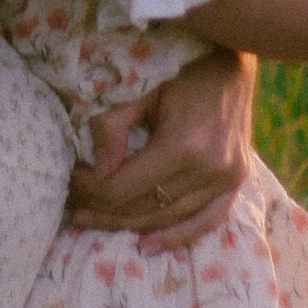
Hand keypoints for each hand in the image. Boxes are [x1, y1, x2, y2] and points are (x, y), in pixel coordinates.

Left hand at [65, 46, 256, 253]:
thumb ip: (115, 129)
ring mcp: (227, 179)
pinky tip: (147, 246)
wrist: (231, 62)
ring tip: (97, 223)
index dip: (91, 190)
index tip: (71, 181)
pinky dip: (177, 237)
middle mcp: (209, 169)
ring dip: (130, 225)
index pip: (124, 187)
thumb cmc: (182, 71)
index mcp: (183, 145)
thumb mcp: (142, 92)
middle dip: (104, 210)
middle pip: (144, 207)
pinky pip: (206, 221)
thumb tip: (97, 171)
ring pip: (168, 217)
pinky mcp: (237, 182)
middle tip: (75, 208)